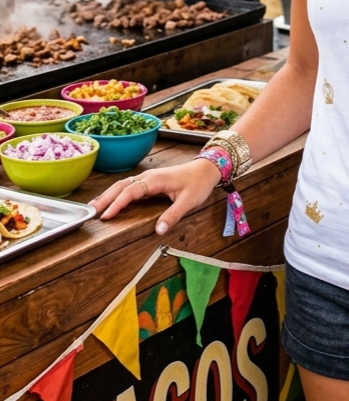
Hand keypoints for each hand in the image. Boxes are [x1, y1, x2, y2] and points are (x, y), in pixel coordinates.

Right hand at [90, 158, 221, 234]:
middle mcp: (147, 176)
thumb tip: (158, 231)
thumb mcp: (189, 201)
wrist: (206, 169)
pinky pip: (128, 187)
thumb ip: (173, 215)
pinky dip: (116, 193)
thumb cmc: (198, 183)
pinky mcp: (149, 181)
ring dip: (107, 195)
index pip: (130, 192)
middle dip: (104, 198)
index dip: (117, 204)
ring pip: (122, 185)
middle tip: (89, 212)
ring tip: (93, 207)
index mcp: (154, 180)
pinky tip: (110, 200)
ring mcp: (147, 178)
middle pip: (120, 186)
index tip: (106, 216)